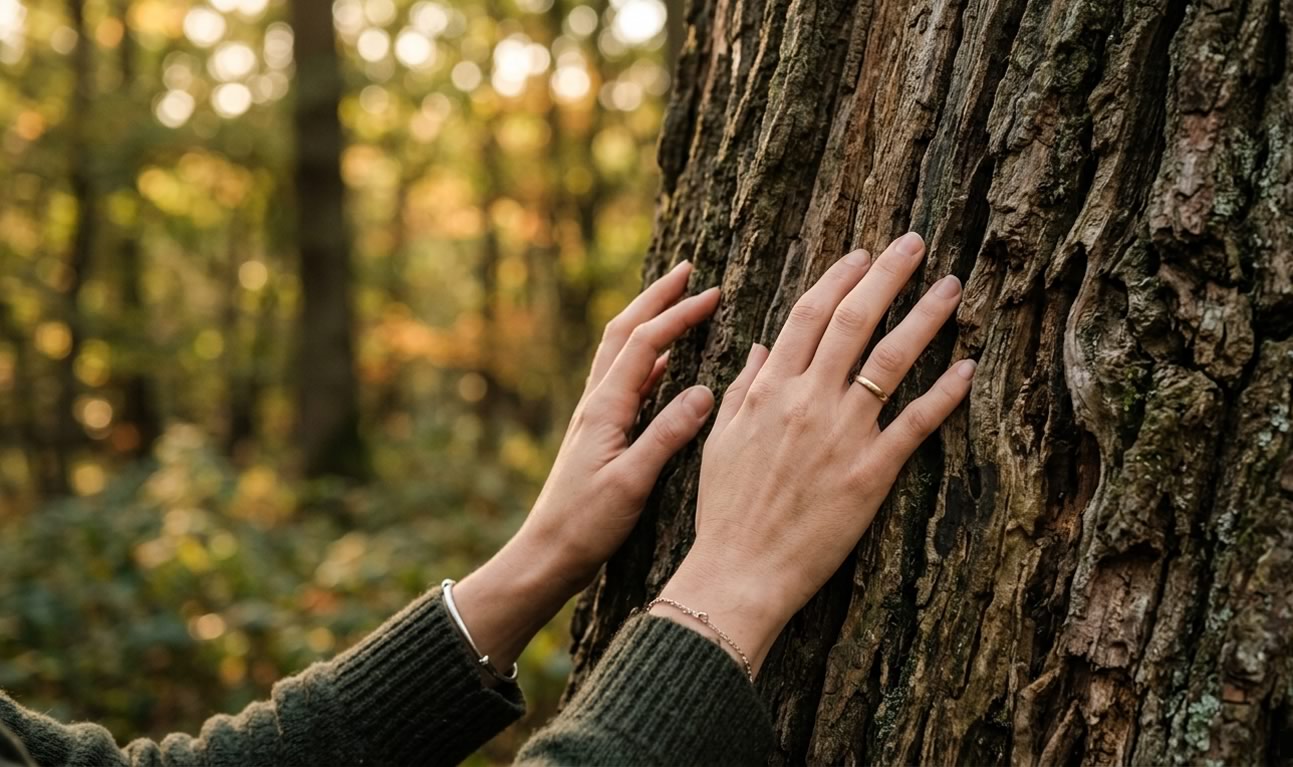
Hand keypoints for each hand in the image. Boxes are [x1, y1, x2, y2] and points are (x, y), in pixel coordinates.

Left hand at [455, 261, 719, 669]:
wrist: (546, 554)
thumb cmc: (586, 525)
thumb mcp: (633, 482)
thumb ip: (668, 435)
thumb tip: (706, 390)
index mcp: (604, 407)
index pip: (645, 343)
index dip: (678, 314)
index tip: (713, 293)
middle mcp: (595, 402)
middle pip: (624, 331)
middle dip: (656, 297)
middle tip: (689, 270)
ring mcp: (595, 415)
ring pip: (622, 351)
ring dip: (650, 321)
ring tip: (679, 303)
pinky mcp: (599, 433)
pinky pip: (626, 380)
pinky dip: (649, 359)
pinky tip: (669, 366)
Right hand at [652, 233, 973, 675]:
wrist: (739, 571)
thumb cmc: (726, 510)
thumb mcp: (720, 441)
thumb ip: (743, 389)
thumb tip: (760, 348)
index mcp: (770, 390)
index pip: (808, 316)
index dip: (838, 278)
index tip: (861, 253)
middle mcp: (808, 401)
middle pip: (853, 321)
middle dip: (887, 275)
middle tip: (916, 243)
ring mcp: (843, 434)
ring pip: (891, 360)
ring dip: (925, 317)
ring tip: (952, 286)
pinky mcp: (872, 472)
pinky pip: (916, 423)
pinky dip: (945, 392)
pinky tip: (968, 366)